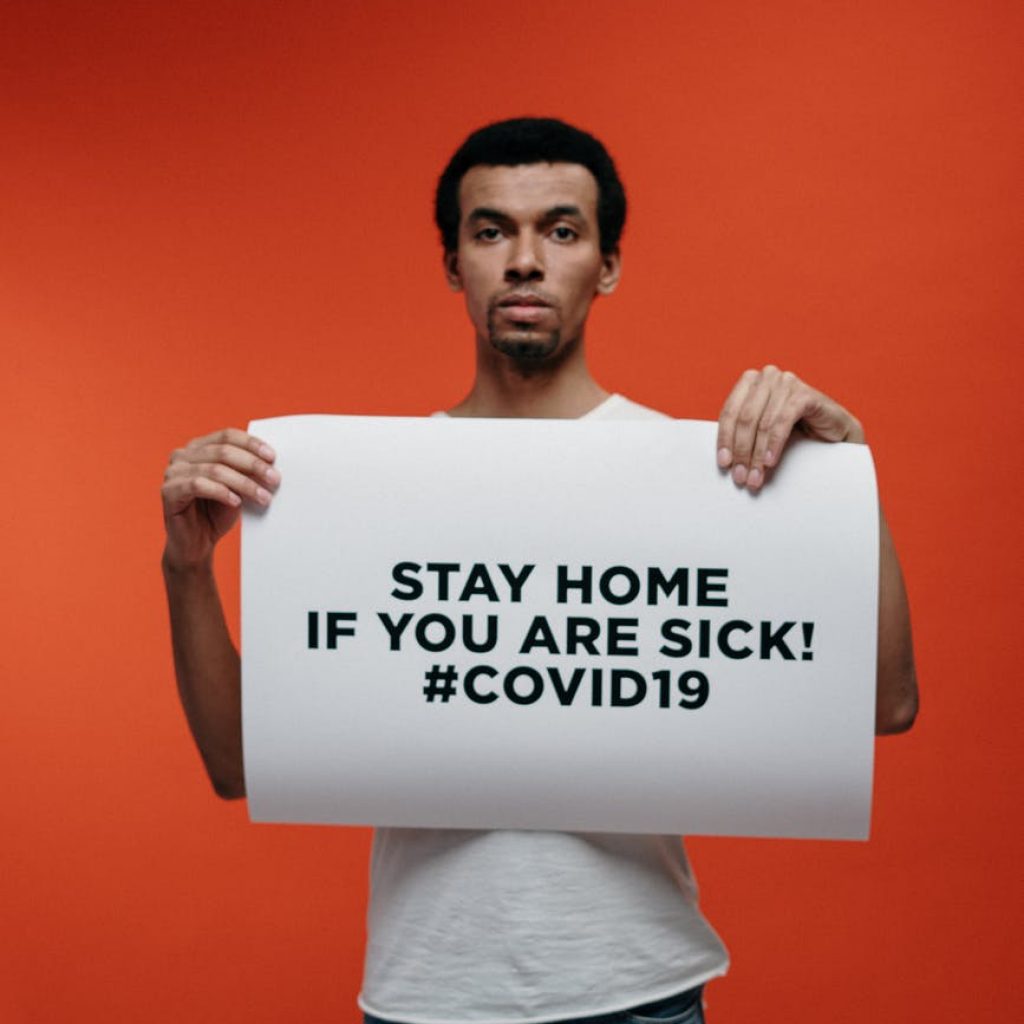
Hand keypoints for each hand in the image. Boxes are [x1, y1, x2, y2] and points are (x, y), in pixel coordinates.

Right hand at [161, 428, 278, 569]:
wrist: (196, 545)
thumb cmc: (216, 514)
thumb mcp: (237, 489)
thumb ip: (246, 473)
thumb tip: (270, 463)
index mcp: (199, 447)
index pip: (227, 436)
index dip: (251, 444)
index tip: (272, 458)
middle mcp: (182, 455)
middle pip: (223, 451)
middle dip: (252, 465)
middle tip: (274, 479)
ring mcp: (173, 472)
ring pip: (214, 469)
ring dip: (244, 483)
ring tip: (263, 497)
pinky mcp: (168, 491)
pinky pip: (198, 485)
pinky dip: (222, 492)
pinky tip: (237, 502)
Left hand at [716, 366, 864, 491]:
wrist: (833, 434)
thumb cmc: (795, 432)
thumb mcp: (762, 432)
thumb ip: (743, 436)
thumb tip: (725, 462)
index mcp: (750, 382)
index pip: (729, 412)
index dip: (724, 440)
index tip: (724, 464)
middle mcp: (767, 377)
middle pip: (745, 419)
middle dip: (742, 452)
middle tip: (741, 477)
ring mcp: (787, 382)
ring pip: (763, 424)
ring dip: (757, 454)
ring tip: (756, 477)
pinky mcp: (805, 394)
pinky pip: (783, 422)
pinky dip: (775, 444)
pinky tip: (771, 462)